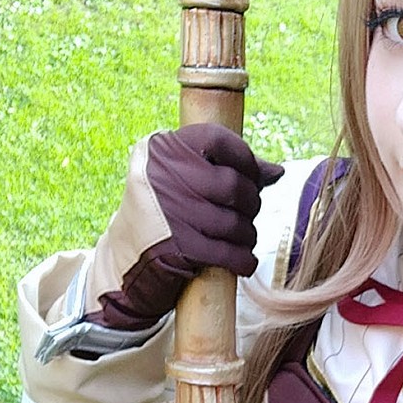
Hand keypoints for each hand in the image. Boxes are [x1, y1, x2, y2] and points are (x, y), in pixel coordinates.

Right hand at [91, 125, 283, 332]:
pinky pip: (229, 253)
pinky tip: (243, 262)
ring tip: (242, 238)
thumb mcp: (185, 181)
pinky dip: (243, 260)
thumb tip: (277, 172)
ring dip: (248, 235)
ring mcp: (169, 211)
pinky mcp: (177, 247)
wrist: (125, 263)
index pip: (218, 140)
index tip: (252, 178)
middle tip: (247, 214)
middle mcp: (162, 175)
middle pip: (234, 185)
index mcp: (161, 149)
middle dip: (251, 203)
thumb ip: (227, 169)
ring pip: (235, 222)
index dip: (246, 160)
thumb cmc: (164, 216)